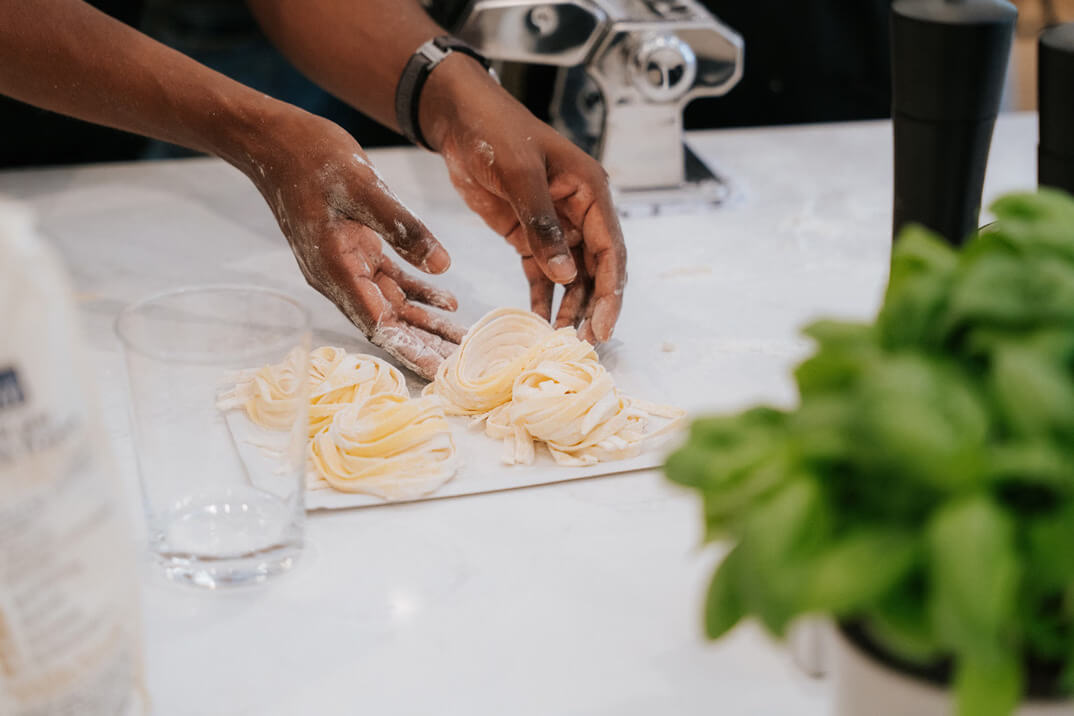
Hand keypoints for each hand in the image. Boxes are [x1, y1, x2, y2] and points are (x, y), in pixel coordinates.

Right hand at [240, 110, 464, 378]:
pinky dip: (419, 293)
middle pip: (388, 324)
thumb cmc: (311, 158)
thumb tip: (443, 265)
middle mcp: (339, 277)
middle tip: (461, 368)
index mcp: (336, 269)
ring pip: (393, 306)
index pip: (378, 324)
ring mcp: (346, 265)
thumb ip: (404, 228)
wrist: (274, 140)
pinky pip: (390, 281)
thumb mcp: (363, 187)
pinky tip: (448, 303)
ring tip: (461, 344)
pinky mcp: (354, 250)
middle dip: (424, 346)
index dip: (409, 349)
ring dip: (426, 325)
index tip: (438, 371)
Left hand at [419, 55, 626, 344]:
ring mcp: (554, 226)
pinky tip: (539, 323)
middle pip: (595, 268)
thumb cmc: (494, 131)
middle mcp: (579, 211)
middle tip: (586, 346)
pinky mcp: (528, 235)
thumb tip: (565, 275)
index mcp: (590, 190)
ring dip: (568, 307)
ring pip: (571, 276)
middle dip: (593, 307)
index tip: (603, 325)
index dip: (610, 290)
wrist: (457, 118)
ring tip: (561, 342)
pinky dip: (542, 298)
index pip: (610, 248)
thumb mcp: (519, 174)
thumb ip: (541, 224)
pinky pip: (541, 273)